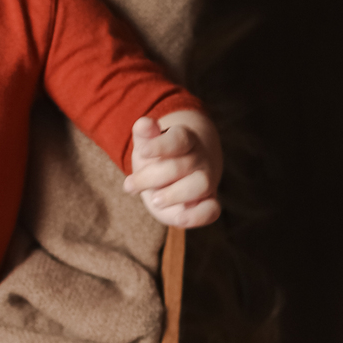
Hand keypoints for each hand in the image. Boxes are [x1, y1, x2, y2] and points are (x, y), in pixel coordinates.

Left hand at [123, 109, 221, 228]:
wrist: (177, 173)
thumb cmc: (158, 158)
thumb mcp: (147, 144)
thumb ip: (144, 135)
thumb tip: (143, 123)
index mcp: (185, 139)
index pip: (178, 139)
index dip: (160, 145)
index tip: (142, 151)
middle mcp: (199, 159)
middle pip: (179, 166)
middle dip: (151, 177)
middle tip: (130, 185)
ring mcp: (206, 181)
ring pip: (201, 184)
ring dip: (174, 194)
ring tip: (154, 199)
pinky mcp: (208, 203)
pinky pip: (212, 210)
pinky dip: (198, 216)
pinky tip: (178, 219)